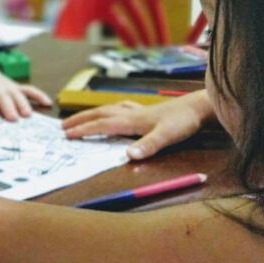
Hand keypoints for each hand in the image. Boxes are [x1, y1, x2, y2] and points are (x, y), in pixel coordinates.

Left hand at [0, 62, 52, 120]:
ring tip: (28, 114)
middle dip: (8, 107)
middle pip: (3, 97)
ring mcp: (8, 86)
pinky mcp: (16, 87)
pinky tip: (47, 102)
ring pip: (17, 94)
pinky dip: (38, 95)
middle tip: (13, 118)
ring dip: (23, 104)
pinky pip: (29, 89)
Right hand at [62, 90, 212, 159]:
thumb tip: (128, 156)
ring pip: (109, 109)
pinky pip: (122, 108)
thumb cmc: (184, 122)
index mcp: (132, 121)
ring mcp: (139, 111)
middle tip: (63, 125)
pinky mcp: (148, 111)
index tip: (66, 134)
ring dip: (93, 113)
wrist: (201, 106)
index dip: (83, 130)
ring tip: (81, 117)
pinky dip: (112, 109)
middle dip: (80, 119)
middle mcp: (132, 114)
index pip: (102, 125)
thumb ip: (148, 146)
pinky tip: (116, 109)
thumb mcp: (167, 137)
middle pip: (100, 114)